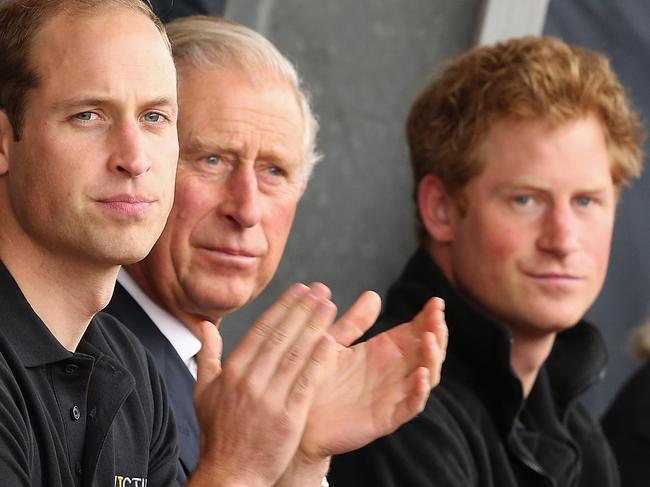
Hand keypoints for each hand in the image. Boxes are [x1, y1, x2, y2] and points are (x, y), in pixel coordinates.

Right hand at [188, 284, 336, 486]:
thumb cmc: (219, 434)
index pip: (261, 331)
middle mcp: (250, 382)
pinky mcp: (288, 418)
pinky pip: (305, 383)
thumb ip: (208, 355)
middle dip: (302, 309)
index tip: (298, 290)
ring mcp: (269, 400)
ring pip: (295, 355)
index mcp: (232, 373)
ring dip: (313, 327)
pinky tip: (329, 342)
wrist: (230, 475)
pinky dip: (317, 361)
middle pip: (280, 337)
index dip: (282, 307)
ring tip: (328, 306)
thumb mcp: (203, 392)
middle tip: (319, 289)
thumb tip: (205, 326)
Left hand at [299, 293, 446, 460]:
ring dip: (432, 358)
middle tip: (438, 317)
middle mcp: (393, 372)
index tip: (436, 301)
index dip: (428, 317)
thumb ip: (354, 322)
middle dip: (436, 333)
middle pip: (426, 351)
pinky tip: (420, 373)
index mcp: (383, 351)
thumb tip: (374, 294)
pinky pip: (411, 405)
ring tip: (430, 339)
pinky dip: (419, 390)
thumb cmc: (315, 378)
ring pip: (425, 376)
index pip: (415, 332)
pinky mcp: (387, 418)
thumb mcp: (334, 344)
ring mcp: (393, 395)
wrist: (297, 415)